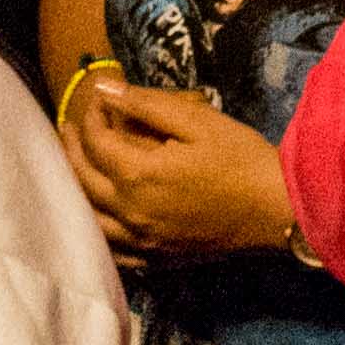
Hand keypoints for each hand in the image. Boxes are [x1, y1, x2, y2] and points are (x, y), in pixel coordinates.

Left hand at [59, 76, 295, 266]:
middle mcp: (131, 212)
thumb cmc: (240, 158)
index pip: (96, 142)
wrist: (276, 209)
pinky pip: (112, 249)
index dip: (91, 115)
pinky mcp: (156, 258)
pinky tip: (96, 217)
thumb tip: (103, 86)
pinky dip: (96, 230)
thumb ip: (146, 104)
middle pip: (83, 179)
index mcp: (139, 175)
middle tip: (68, 128)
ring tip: (75, 166)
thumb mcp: (198, 121)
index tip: (98, 98)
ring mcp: (142, 241)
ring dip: (75, 188)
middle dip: (71, 148)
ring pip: (90, 217)